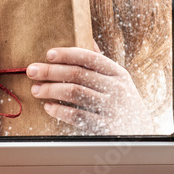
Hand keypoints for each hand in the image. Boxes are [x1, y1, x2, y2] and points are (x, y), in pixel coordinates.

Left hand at [26, 46, 153, 134]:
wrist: (141, 134)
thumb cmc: (123, 103)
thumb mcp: (118, 80)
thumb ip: (101, 62)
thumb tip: (87, 38)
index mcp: (117, 73)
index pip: (89, 58)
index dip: (67, 54)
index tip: (48, 54)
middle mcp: (116, 89)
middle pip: (77, 74)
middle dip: (50, 71)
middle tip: (32, 71)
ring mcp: (111, 108)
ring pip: (74, 93)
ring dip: (51, 90)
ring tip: (36, 89)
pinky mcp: (104, 126)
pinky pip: (76, 116)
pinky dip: (59, 111)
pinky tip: (48, 107)